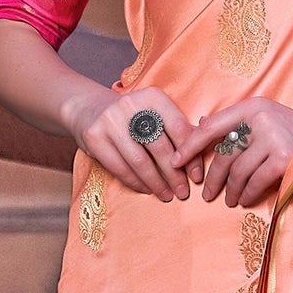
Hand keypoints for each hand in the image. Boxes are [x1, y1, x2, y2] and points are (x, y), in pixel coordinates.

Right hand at [64, 84, 196, 201]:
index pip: (178, 129)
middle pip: (160, 148)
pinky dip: (135, 182)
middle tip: (183, 192)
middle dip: (174, 175)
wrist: (87, 108)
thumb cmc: (132, 116)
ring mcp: (110, 121)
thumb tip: (205, 150)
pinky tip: (146, 189)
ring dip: (156, 183)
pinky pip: (120, 167)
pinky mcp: (94, 137)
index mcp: (152, 97)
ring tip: (166, 195)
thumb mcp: (154, 113)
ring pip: (140, 161)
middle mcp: (131, 105)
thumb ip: (178, 128)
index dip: (190, 156)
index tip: (196, 177)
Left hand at [174, 98, 292, 208]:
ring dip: (231, 190)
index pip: (211, 127)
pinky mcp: (284, 158)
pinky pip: (255, 181)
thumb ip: (235, 121)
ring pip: (239, 171)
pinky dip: (247, 193)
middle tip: (207, 194)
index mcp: (251, 106)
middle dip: (213, 178)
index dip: (190, 145)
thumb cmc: (289, 131)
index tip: (176, 162)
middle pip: (224, 154)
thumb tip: (200, 123)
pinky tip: (244, 199)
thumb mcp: (262, 117)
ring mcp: (273, 138)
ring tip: (229, 200)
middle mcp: (260, 119)